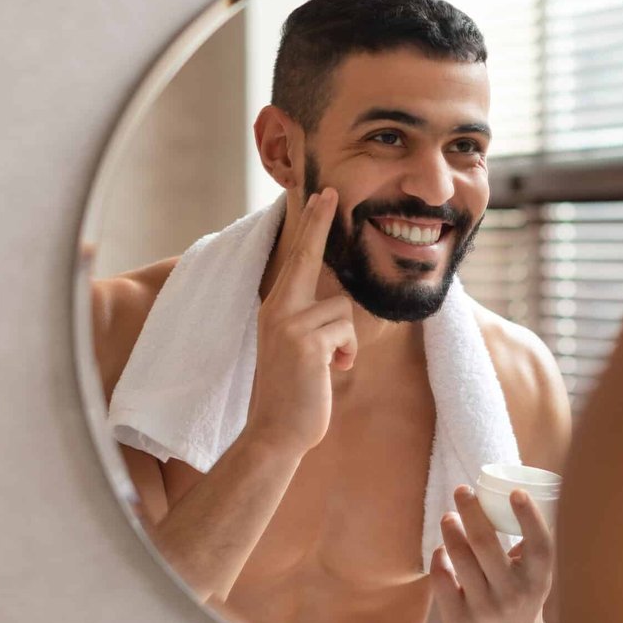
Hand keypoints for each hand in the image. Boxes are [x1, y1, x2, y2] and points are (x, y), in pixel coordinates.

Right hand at [242, 188, 357, 455]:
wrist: (275, 432)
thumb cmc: (294, 391)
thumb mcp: (299, 348)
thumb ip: (311, 321)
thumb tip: (340, 305)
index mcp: (275, 308)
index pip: (295, 259)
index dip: (310, 226)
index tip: (320, 195)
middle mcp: (277, 309)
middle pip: (305, 256)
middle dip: (318, 222)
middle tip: (330, 191)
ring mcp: (288, 323)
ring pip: (343, 309)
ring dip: (346, 340)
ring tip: (329, 364)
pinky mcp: (305, 342)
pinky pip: (346, 332)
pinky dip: (347, 354)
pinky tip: (331, 372)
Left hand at [430, 485, 554, 622]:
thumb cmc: (522, 597)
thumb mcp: (536, 577)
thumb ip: (531, 546)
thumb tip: (512, 497)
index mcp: (538, 581)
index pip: (539, 546)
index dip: (529, 518)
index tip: (516, 492)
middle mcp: (514, 596)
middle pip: (486, 544)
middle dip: (472, 511)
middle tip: (462, 490)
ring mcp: (485, 611)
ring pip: (461, 559)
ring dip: (452, 530)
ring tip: (449, 516)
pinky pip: (443, 581)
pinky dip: (440, 559)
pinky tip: (441, 549)